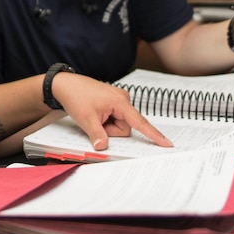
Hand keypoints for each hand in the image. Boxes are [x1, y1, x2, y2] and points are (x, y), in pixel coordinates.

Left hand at [52, 73, 172, 151]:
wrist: (66, 85)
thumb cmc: (77, 96)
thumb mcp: (86, 119)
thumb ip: (97, 134)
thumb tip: (103, 147)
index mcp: (120, 102)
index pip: (140, 122)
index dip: (153, 135)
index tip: (167, 143)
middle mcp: (123, 99)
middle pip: (125, 127)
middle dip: (111, 131)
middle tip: (95, 122)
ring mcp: (119, 100)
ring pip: (119, 124)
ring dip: (107, 126)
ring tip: (94, 116)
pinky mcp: (114, 102)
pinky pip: (115, 119)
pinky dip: (106, 121)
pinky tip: (96, 115)